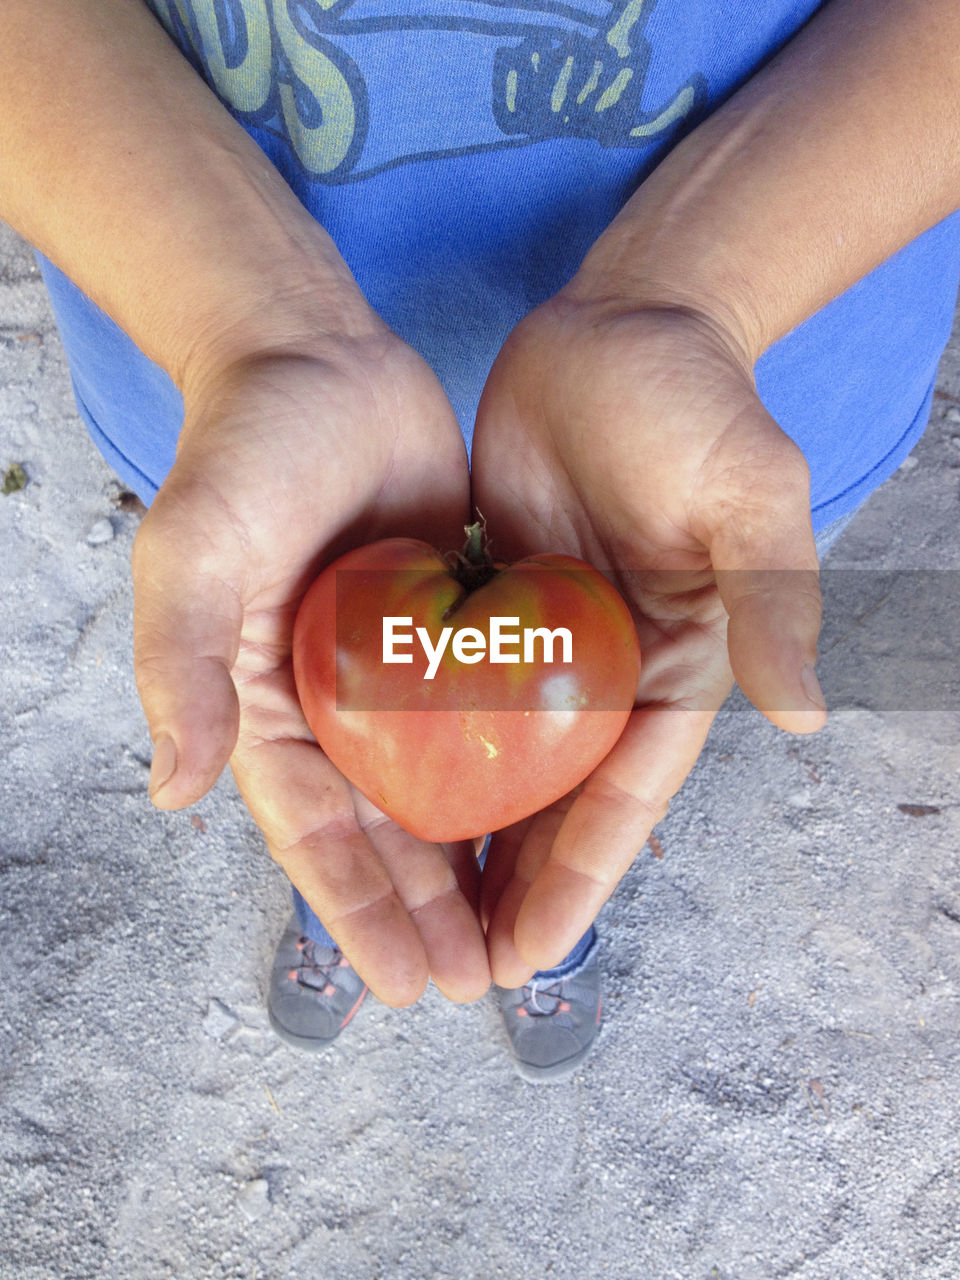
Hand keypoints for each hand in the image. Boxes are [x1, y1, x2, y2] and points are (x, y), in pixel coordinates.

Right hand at [132, 322, 490, 1006]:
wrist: (317, 358)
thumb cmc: (241, 451)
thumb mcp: (194, 552)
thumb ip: (184, 665)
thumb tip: (173, 791)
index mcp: (270, 703)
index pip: (314, 833)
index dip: (357, 914)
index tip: (404, 986)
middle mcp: (337, 700)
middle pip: (387, 828)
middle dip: (429, 911)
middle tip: (479, 983)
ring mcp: (402, 668)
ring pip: (447, 787)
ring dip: (478, 862)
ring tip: (522, 933)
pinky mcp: (458, 627)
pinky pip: (494, 714)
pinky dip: (518, 771)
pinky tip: (556, 819)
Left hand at [471, 296, 825, 985]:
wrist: (621, 326)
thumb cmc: (697, 403)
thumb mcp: (747, 495)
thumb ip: (769, 599)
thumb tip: (803, 714)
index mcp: (674, 665)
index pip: (625, 796)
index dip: (580, 880)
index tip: (530, 953)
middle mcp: (608, 671)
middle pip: (558, 805)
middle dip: (516, 889)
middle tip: (462, 971)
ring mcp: (544, 645)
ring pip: (502, 768)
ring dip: (468, 843)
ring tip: (420, 916)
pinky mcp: (490, 606)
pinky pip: (454, 697)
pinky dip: (428, 754)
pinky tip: (384, 801)